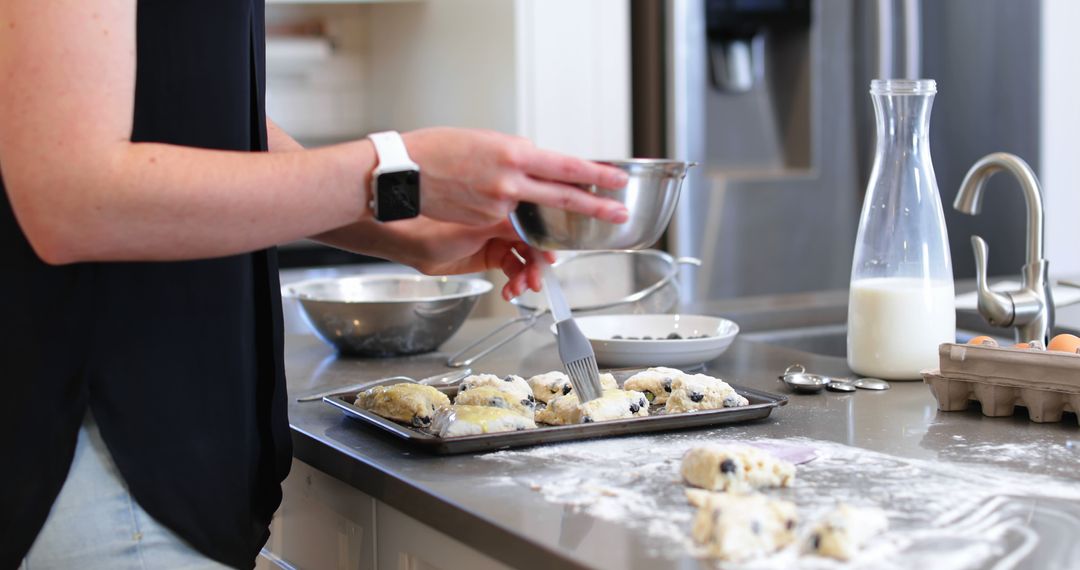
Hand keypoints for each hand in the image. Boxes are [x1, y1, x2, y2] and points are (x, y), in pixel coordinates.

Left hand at [349, 216, 554, 300]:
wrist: (404, 238)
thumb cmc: (431, 219)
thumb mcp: (478, 225)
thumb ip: (511, 227)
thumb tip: (539, 230)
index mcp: (503, 197)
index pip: (538, 215)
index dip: (550, 233)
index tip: (559, 248)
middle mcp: (502, 215)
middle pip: (536, 238)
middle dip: (542, 259)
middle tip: (542, 274)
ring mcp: (496, 235)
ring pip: (525, 256)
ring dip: (529, 274)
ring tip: (524, 286)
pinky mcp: (489, 254)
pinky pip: (512, 268)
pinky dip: (515, 281)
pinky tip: (511, 290)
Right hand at [401, 128, 629, 225]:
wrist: (403, 171)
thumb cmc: (438, 149)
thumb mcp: (485, 141)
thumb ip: (515, 156)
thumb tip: (535, 166)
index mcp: (514, 152)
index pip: (565, 165)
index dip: (596, 174)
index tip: (616, 179)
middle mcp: (510, 180)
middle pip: (563, 196)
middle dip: (596, 206)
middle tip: (620, 211)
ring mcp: (498, 205)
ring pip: (538, 215)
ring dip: (559, 219)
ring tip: (580, 223)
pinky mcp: (485, 222)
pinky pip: (512, 224)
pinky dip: (520, 221)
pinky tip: (517, 216)